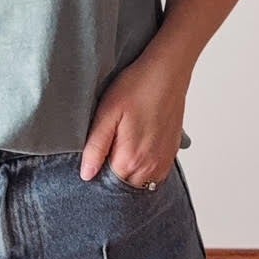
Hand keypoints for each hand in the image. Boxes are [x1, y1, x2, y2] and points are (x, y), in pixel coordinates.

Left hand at [80, 49, 187, 187]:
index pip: (107, 185)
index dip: (96, 175)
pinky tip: (136, 145)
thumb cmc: (137, 86)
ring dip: (128, 172)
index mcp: (131, 160)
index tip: (92, 159)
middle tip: (105, 149)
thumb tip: (86, 175)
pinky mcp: (171, 153)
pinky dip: (143, 167)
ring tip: (120, 146)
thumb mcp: (107, 113)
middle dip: (112, 175)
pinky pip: (154, 173)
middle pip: (124, 186)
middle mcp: (151, 167)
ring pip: (140, 182)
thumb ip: (96, 148)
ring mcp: (164, 162)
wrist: (167, 71)